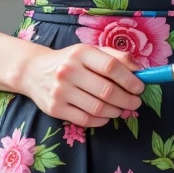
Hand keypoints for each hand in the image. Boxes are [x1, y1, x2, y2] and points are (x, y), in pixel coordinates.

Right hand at [23, 43, 143, 126]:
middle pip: (107, 91)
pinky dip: (101, 121)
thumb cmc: (70, 61)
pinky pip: (85, 120)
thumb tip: (140, 70)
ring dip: (116, 111)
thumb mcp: (90, 51)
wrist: (33, 71)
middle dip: (127, 99)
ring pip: (98, 108)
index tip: (140, 88)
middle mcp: (68, 70)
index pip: (111, 67)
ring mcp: (60, 91)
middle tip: (135, 102)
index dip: (130, 80)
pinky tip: (105, 116)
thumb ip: (115, 57)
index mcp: (80, 53)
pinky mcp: (55, 108)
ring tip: (122, 109)